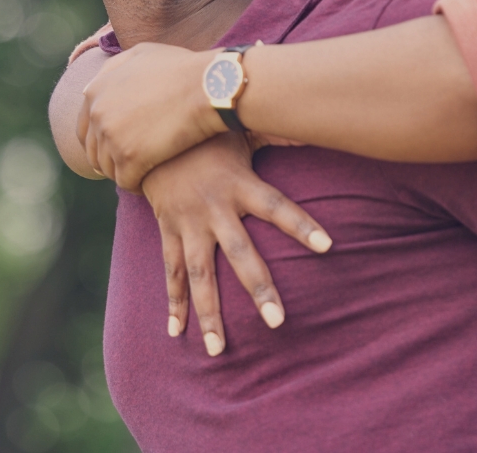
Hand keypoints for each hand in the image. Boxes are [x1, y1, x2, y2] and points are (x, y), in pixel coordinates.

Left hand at [78, 42, 220, 190]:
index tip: (118, 145)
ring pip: (107, 168)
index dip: (100, 139)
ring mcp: (112, 137)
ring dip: (123, 172)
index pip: (85, 127)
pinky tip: (148, 182)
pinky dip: (136, 184)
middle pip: (94, 150)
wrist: (210, 86)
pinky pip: (125, 182)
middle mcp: (99, 114)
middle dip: (110, 158)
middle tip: (131, 162)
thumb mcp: (144, 53)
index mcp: (97, 91)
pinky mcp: (130, 159)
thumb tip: (93, 87)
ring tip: (143, 172)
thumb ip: (114, 68)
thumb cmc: (184, 68)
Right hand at [141, 132, 332, 356]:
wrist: (149, 132)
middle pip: (240, 254)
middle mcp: (214, 208)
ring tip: (218, 350)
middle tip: (277, 322)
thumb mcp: (243, 128)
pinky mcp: (168, 230)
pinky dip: (173, 303)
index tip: (327, 245)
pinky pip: (170, 271)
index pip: (277, 207)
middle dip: (258, 289)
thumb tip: (317, 125)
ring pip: (199, 275)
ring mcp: (188, 223)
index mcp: (239, 183)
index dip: (301, 225)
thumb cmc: (209, 130)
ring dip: (208, 313)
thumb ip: (279, 132)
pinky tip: (176, 333)